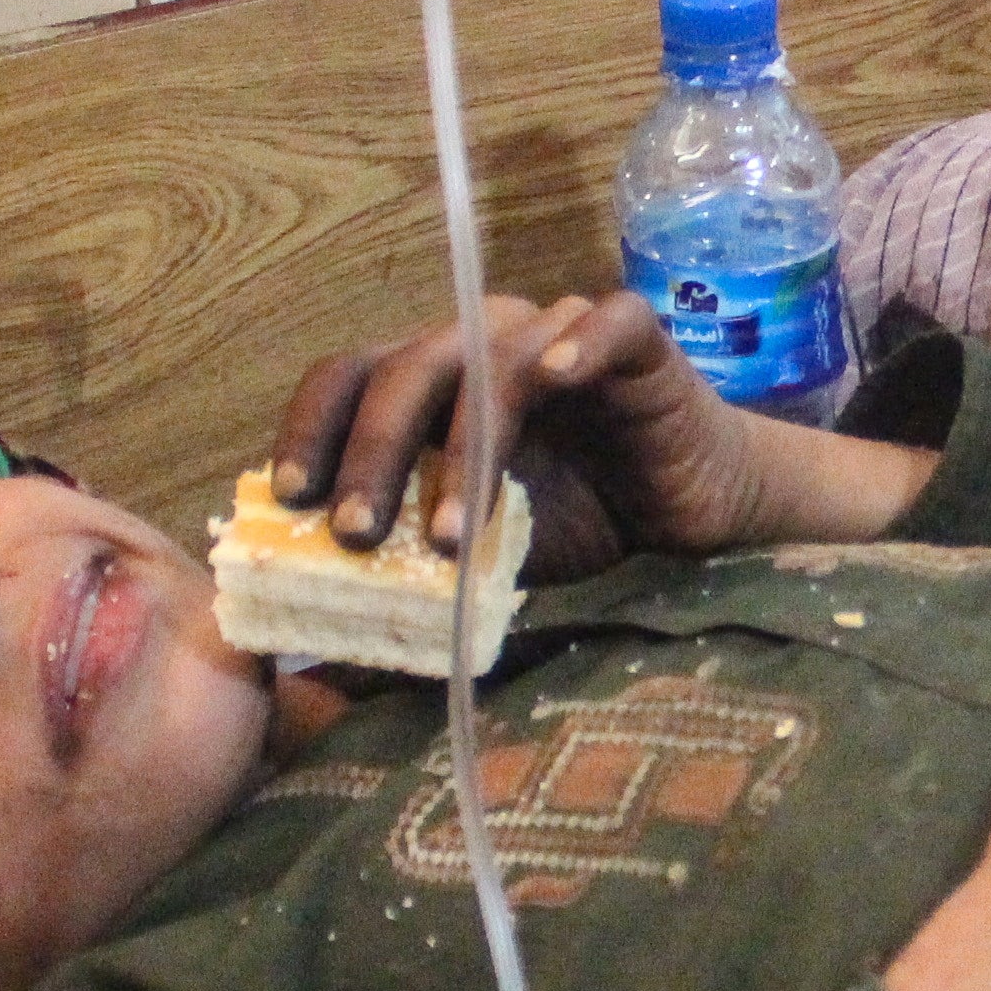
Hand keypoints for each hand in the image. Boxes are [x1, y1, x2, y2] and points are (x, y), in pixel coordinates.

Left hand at [267, 292, 908, 582]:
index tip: (291, 500)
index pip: (348, 377)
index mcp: (434, 382)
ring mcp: (560, 333)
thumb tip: (316, 668)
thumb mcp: (480, 561)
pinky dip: (582, 345)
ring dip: (465, 448)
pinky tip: (561, 379)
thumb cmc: (586, 526)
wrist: (699, 516)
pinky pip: (610, 322)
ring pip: (494, 360)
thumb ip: (408, 585)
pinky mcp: (639, 342)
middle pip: (407, 367)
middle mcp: (486, 342)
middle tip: (356, 534)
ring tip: (450, 535)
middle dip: (373, 452)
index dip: (312, 429)